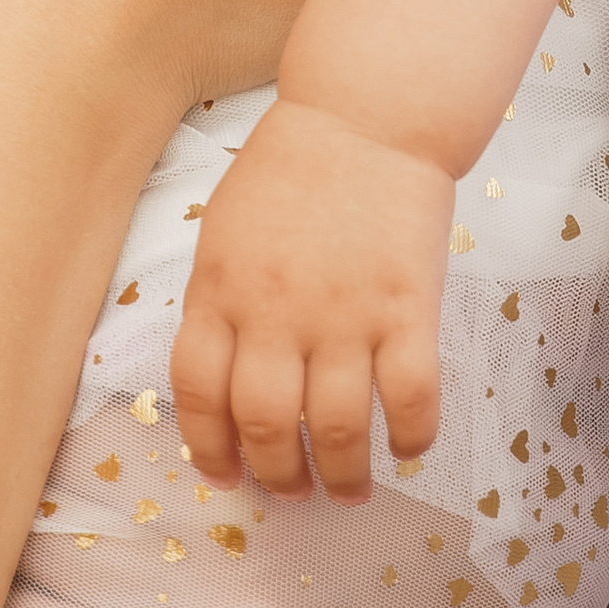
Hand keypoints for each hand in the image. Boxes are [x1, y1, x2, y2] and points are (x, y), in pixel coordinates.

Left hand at [169, 93, 454, 503]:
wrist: (366, 114)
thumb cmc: (291, 168)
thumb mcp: (226, 230)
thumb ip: (219, 303)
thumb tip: (219, 380)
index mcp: (221, 291)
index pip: (197, 394)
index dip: (208, 449)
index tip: (225, 477)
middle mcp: (275, 312)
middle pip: (264, 425)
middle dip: (276, 477)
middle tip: (292, 493)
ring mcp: (344, 313)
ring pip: (336, 429)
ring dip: (342, 475)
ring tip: (348, 490)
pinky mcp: (406, 308)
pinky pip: (411, 398)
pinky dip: (410, 438)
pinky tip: (406, 448)